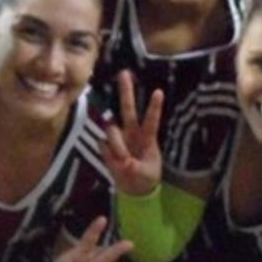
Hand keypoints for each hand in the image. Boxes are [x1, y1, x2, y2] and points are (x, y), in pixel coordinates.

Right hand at [101, 72, 165, 196]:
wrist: (134, 188)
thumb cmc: (145, 178)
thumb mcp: (144, 175)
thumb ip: (133, 167)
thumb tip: (122, 161)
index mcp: (147, 138)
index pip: (151, 120)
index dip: (154, 107)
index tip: (159, 92)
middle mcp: (132, 133)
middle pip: (128, 109)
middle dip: (126, 91)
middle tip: (124, 72)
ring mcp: (119, 138)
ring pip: (112, 130)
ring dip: (116, 144)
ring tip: (123, 161)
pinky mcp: (107, 145)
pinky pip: (103, 144)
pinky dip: (108, 155)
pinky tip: (114, 163)